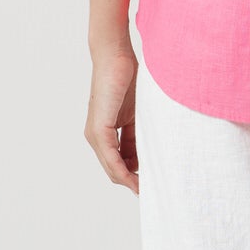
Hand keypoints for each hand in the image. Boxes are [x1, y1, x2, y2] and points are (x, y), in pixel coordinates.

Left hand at [85, 40, 139, 191]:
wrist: (115, 57)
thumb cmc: (129, 77)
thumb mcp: (138, 111)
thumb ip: (140, 131)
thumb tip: (154, 150)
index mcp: (107, 131)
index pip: (120, 160)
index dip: (134, 174)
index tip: (152, 183)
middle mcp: (97, 136)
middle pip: (114, 169)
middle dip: (132, 182)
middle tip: (151, 192)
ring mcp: (95, 134)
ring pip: (112, 167)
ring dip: (129, 181)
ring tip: (147, 190)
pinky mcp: (99, 129)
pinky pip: (111, 158)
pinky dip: (123, 171)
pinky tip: (135, 180)